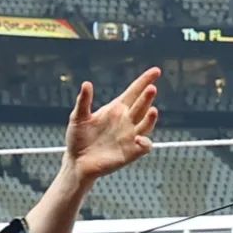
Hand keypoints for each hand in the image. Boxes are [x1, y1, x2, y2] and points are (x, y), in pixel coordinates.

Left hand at [64, 67, 160, 181]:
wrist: (76, 161)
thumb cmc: (77, 138)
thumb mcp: (77, 117)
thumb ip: (83, 102)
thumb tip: (86, 83)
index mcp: (116, 109)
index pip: (134, 92)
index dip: (145, 81)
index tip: (156, 70)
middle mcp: (127, 121)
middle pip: (142, 105)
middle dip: (147, 97)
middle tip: (151, 88)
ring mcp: (130, 136)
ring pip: (147, 124)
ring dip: (151, 118)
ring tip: (153, 110)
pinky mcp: (131, 152)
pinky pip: (144, 146)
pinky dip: (145, 142)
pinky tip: (139, 138)